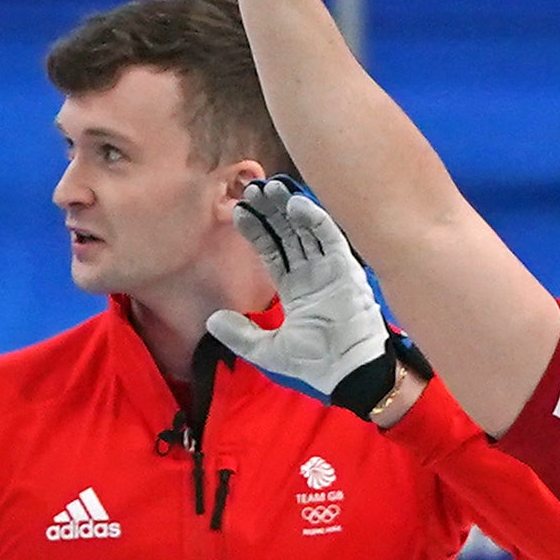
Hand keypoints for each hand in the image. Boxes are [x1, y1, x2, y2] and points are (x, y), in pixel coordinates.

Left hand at [207, 178, 393, 407]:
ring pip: (306, 230)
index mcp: (297, 290)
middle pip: (288, 234)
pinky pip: (330, 237)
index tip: (239, 211)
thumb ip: (240, 335)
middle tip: (251, 188)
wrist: (347, 372)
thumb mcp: (267, 350)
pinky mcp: (347, 269)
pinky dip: (314, 219)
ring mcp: (331, 270)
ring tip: (268, 187)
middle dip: (270, 211)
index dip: (256, 230)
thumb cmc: (315, 363)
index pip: (273, 251)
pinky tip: (295, 203)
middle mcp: (313, 275)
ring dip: (288, 208)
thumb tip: (212, 321)